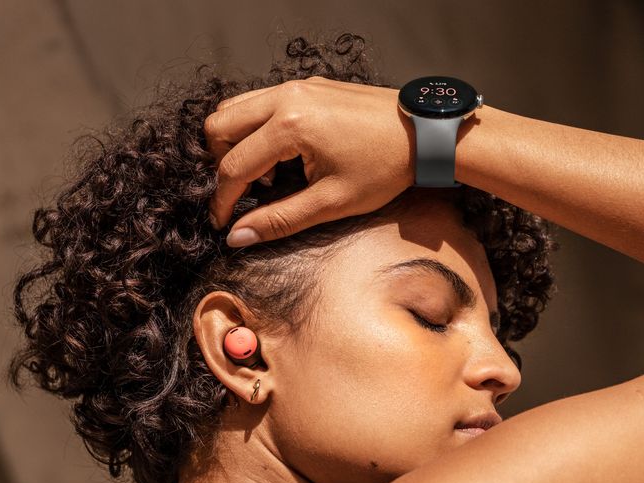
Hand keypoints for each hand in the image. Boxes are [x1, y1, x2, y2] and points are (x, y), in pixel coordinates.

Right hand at [204, 76, 415, 245]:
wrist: (424, 134)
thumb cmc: (386, 167)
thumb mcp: (332, 202)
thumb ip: (280, 220)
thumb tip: (238, 237)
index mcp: (290, 126)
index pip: (234, 166)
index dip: (224, 200)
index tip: (223, 223)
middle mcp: (286, 97)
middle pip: (219, 125)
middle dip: (220, 163)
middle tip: (243, 193)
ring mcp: (296, 86)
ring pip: (235, 107)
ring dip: (236, 142)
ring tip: (266, 175)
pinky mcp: (307, 85)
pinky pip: (261, 101)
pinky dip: (256, 127)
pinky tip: (282, 156)